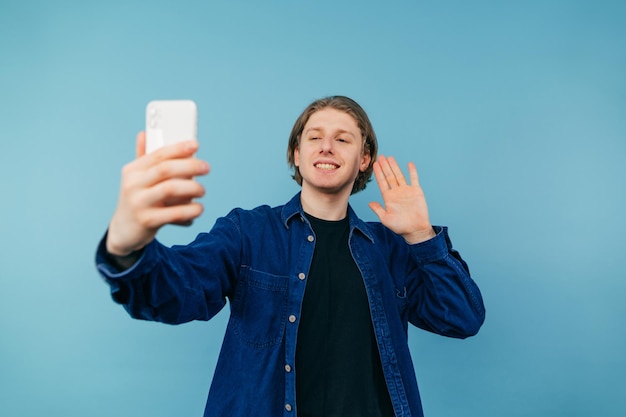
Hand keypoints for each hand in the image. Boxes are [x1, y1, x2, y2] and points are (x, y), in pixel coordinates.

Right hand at [106, 132, 209, 256]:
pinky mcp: (147, 221)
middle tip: (206, 167)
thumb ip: (144, 158)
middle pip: (166, 169)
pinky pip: (174, 213)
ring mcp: (138, 203)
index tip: (195, 145)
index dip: (178, 148)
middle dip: (190, 166)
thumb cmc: (137, 200)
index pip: (158, 154)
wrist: (123, 232)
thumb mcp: (136, 179)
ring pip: (170, 189)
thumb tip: (144, 133)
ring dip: (192, 188)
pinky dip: (190, 210)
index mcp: (133, 170)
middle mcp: (133, 184)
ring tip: (202, 190)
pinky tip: (199, 209)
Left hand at [368, 155, 435, 243]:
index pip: (382, 182)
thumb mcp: (385, 219)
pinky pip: (414, 179)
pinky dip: (412, 171)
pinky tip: (409, 164)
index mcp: (388, 198)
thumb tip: (369, 203)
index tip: (374, 164)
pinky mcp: (416, 191)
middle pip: (389, 176)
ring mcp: (406, 191)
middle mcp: (396, 192)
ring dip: (395, 167)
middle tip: (381, 157)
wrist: (415, 230)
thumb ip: (378, 210)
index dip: (378, 173)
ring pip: (399, 175)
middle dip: (385, 167)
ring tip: (390, 157)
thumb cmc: (400, 227)